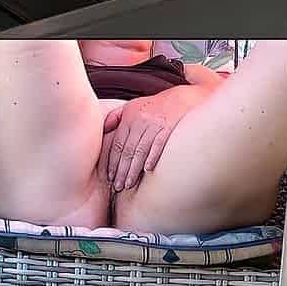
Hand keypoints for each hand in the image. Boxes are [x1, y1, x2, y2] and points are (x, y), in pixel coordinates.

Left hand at [103, 65, 224, 191]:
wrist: (184, 98)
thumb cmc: (155, 106)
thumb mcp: (132, 106)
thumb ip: (115, 117)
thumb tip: (102, 130)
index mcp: (129, 118)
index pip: (118, 144)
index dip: (113, 162)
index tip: (110, 177)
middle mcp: (140, 121)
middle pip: (127, 150)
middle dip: (121, 171)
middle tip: (117, 187)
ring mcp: (155, 125)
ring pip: (140, 151)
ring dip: (133, 170)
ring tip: (129, 185)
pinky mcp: (169, 128)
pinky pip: (159, 145)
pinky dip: (152, 157)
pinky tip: (147, 170)